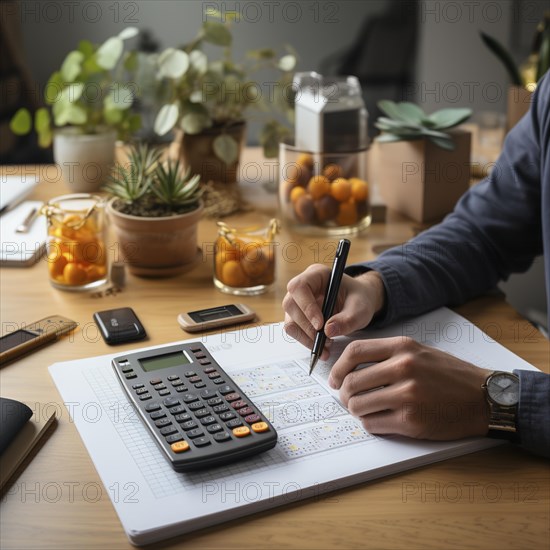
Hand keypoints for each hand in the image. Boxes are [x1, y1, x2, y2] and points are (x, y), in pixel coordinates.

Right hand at [282, 265, 384, 360]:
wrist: (359, 304)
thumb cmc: (359, 299)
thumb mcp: (361, 308)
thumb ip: (348, 319)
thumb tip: (328, 331)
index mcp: (317, 274)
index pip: (299, 287)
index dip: (306, 306)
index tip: (320, 325)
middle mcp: (303, 286)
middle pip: (290, 305)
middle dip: (306, 326)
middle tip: (326, 340)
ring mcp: (297, 301)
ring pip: (290, 320)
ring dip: (306, 337)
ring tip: (326, 346)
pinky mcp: (297, 316)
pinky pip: (294, 330)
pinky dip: (306, 341)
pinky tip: (322, 347)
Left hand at [328, 337, 489, 440]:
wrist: (484, 398)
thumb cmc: (449, 375)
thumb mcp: (419, 351)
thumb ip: (387, 355)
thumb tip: (351, 366)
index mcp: (403, 347)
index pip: (355, 351)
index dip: (337, 367)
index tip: (334, 378)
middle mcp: (403, 368)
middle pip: (351, 382)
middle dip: (344, 394)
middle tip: (348, 398)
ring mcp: (407, 395)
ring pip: (358, 405)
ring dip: (356, 410)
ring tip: (365, 410)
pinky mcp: (411, 421)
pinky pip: (373, 424)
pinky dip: (371, 423)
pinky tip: (380, 419)